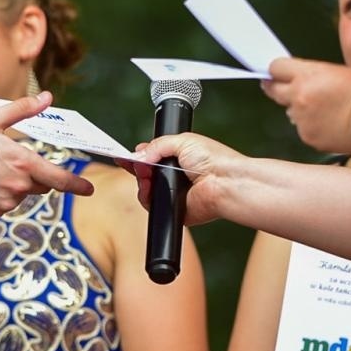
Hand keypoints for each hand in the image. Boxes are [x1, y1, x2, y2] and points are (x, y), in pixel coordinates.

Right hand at [0, 92, 94, 215]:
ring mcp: (4, 202)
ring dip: (14, 184)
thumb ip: (22, 110)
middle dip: (35, 174)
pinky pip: (3, 204)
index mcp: (23, 163)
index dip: (76, 184)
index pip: (59, 178)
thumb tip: (47, 97)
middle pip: (40, 184)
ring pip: (21, 194)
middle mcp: (18, 186)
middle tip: (12, 160)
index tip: (88, 189)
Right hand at [127, 132, 246, 226]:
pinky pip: (153, 206)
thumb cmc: (214, 160)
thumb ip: (156, 146)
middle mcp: (176, 176)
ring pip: (146, 190)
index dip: (138, 157)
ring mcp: (174, 193)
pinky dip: (147, 198)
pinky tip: (150, 189)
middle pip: (146, 174)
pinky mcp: (174, 209)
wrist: (224, 182)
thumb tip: (138, 155)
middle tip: (139, 165)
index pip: (152, 157)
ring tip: (147, 176)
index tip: (125, 157)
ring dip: (142, 182)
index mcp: (179, 158)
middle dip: (138, 168)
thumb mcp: (182, 141)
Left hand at [263, 58, 350, 155]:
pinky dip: (311, 126)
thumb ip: (311, 74)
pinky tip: (329, 124)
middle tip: (283, 88)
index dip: (277, 70)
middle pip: (273, 90)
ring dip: (299, 109)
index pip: (276, 67)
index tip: (278, 73)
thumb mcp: (336, 71)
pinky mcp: (307, 136)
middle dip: (277, 88)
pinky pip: (302, 128)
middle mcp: (299, 96)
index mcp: (306, 75)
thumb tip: (297, 79)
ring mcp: (301, 119)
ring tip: (322, 110)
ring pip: (290, 111)